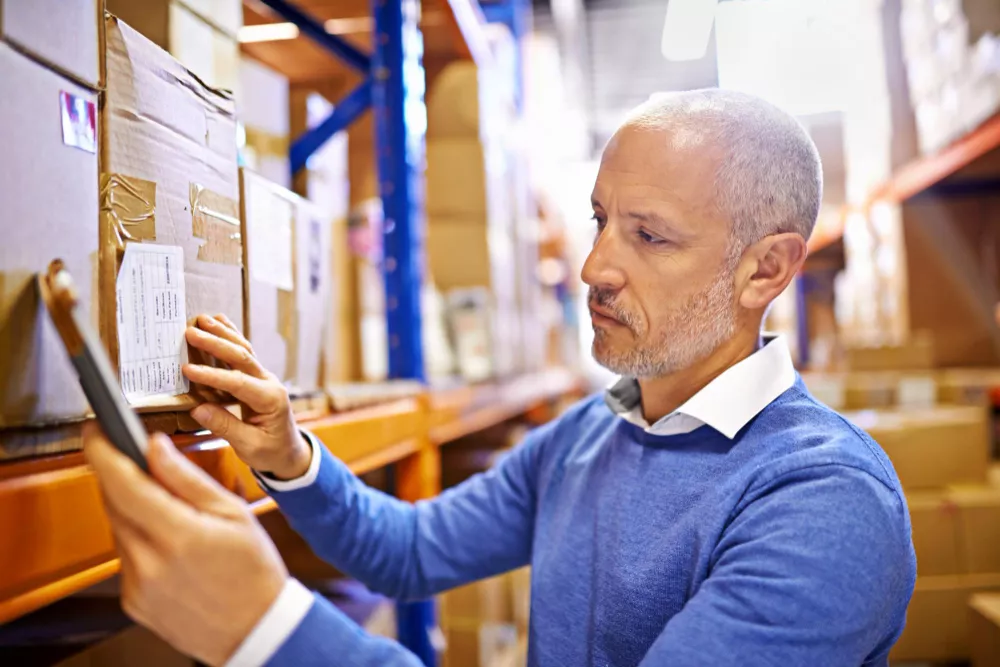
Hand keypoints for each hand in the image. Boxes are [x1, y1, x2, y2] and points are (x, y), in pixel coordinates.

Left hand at [82, 424, 288, 665]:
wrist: (255, 630)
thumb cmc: (253, 570)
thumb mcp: (233, 513)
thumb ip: (187, 478)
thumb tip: (154, 445)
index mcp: (178, 534)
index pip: (123, 482)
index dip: (102, 450)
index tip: (94, 429)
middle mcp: (149, 562)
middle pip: (115, 503)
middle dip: (122, 477)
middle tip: (140, 462)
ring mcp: (137, 585)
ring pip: (119, 529)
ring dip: (134, 511)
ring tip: (173, 515)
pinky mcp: (132, 601)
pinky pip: (126, 557)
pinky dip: (140, 541)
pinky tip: (171, 547)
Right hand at [182, 314, 310, 479]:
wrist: (290, 453)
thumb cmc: (272, 452)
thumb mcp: (250, 447)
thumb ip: (226, 427)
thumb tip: (198, 409)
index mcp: (270, 400)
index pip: (239, 383)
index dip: (212, 376)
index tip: (187, 369)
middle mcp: (269, 383)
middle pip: (242, 357)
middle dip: (216, 343)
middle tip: (190, 332)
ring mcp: (265, 378)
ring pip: (243, 350)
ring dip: (223, 334)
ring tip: (202, 319)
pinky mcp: (257, 378)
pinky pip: (243, 354)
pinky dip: (231, 337)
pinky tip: (220, 322)